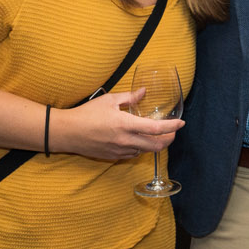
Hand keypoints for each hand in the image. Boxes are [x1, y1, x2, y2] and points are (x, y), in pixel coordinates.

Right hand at [54, 89, 184, 160]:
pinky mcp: (113, 156)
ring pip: (145, 151)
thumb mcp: (109, 100)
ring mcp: (119, 150)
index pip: (155, 129)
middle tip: (173, 132)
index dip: (172, 127)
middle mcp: (124, 140)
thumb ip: (129, 97)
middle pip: (156, 146)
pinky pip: (133, 154)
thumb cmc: (86, 114)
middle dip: (169, 139)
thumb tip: (144, 92)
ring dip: (155, 144)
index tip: (181, 123)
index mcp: (125, 124)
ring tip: (156, 134)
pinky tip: (139, 139)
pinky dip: (141, 147)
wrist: (67, 133)